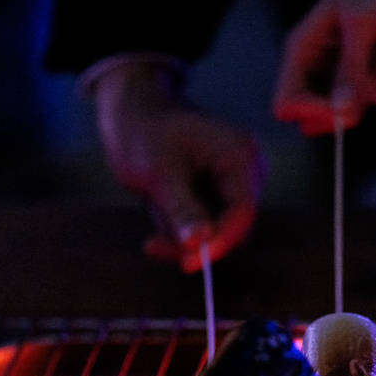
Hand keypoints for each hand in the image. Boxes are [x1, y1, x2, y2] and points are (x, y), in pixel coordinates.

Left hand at [90, 60, 264, 272]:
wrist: (130, 112)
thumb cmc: (143, 130)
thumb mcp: (159, 172)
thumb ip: (182, 209)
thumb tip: (199, 243)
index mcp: (240, 156)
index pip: (242, 213)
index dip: (219, 242)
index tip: (189, 263)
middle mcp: (244, 170)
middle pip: (231, 226)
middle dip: (194, 240)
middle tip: (154, 245)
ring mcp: (230, 182)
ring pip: (214, 230)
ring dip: (180, 231)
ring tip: (152, 205)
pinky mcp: (214, 192)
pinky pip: (202, 223)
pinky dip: (178, 225)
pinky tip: (157, 205)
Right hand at [273, 0, 375, 135]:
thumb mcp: (360, 26)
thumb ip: (351, 70)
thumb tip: (343, 112)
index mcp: (301, 54)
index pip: (285, 104)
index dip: (309, 112)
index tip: (340, 105)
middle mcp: (315, 71)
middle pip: (311, 118)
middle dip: (341, 112)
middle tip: (363, 93)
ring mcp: (339, 77)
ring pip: (345, 114)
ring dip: (368, 97)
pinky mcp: (363, 78)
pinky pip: (370, 103)